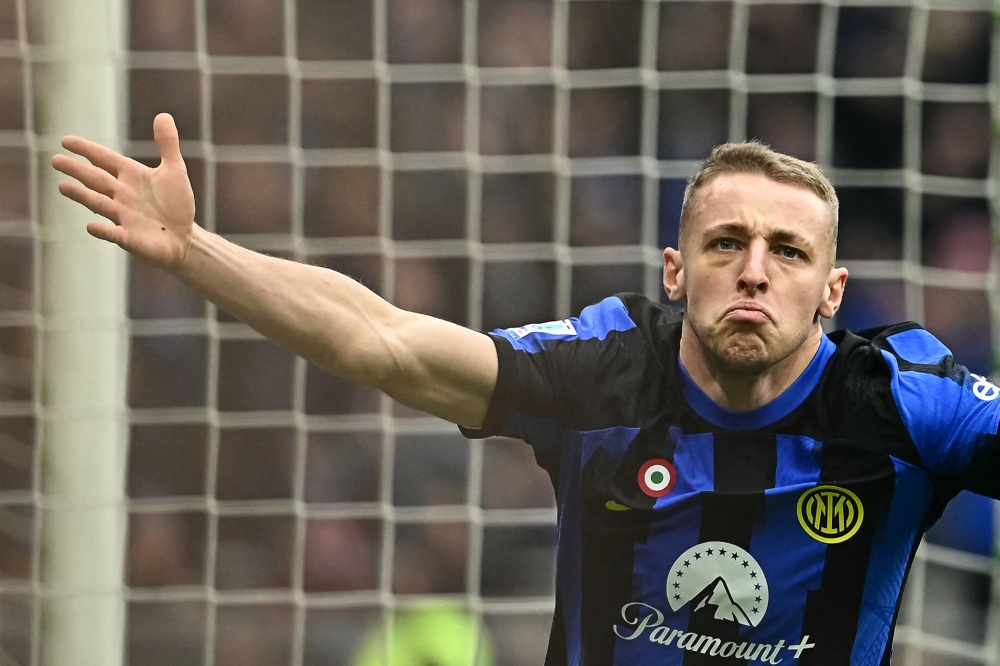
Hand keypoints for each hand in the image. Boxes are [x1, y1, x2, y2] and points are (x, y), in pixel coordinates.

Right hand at [52, 113, 196, 272]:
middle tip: (56, 160)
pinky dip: (103, 230)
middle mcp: (121, 194)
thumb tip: (163, 115)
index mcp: (130, 175)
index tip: (66, 141)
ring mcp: (123, 216)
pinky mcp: (130, 237)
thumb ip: (167, 145)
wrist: (184, 237)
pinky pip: (113, 233)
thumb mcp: (175, 171)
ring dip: (82, 195)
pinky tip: (91, 226)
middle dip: (77, 170)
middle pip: (95, 179)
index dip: (87, 150)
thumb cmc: (176, 204)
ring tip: (63, 186)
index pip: (103, 159)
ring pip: (99, 203)